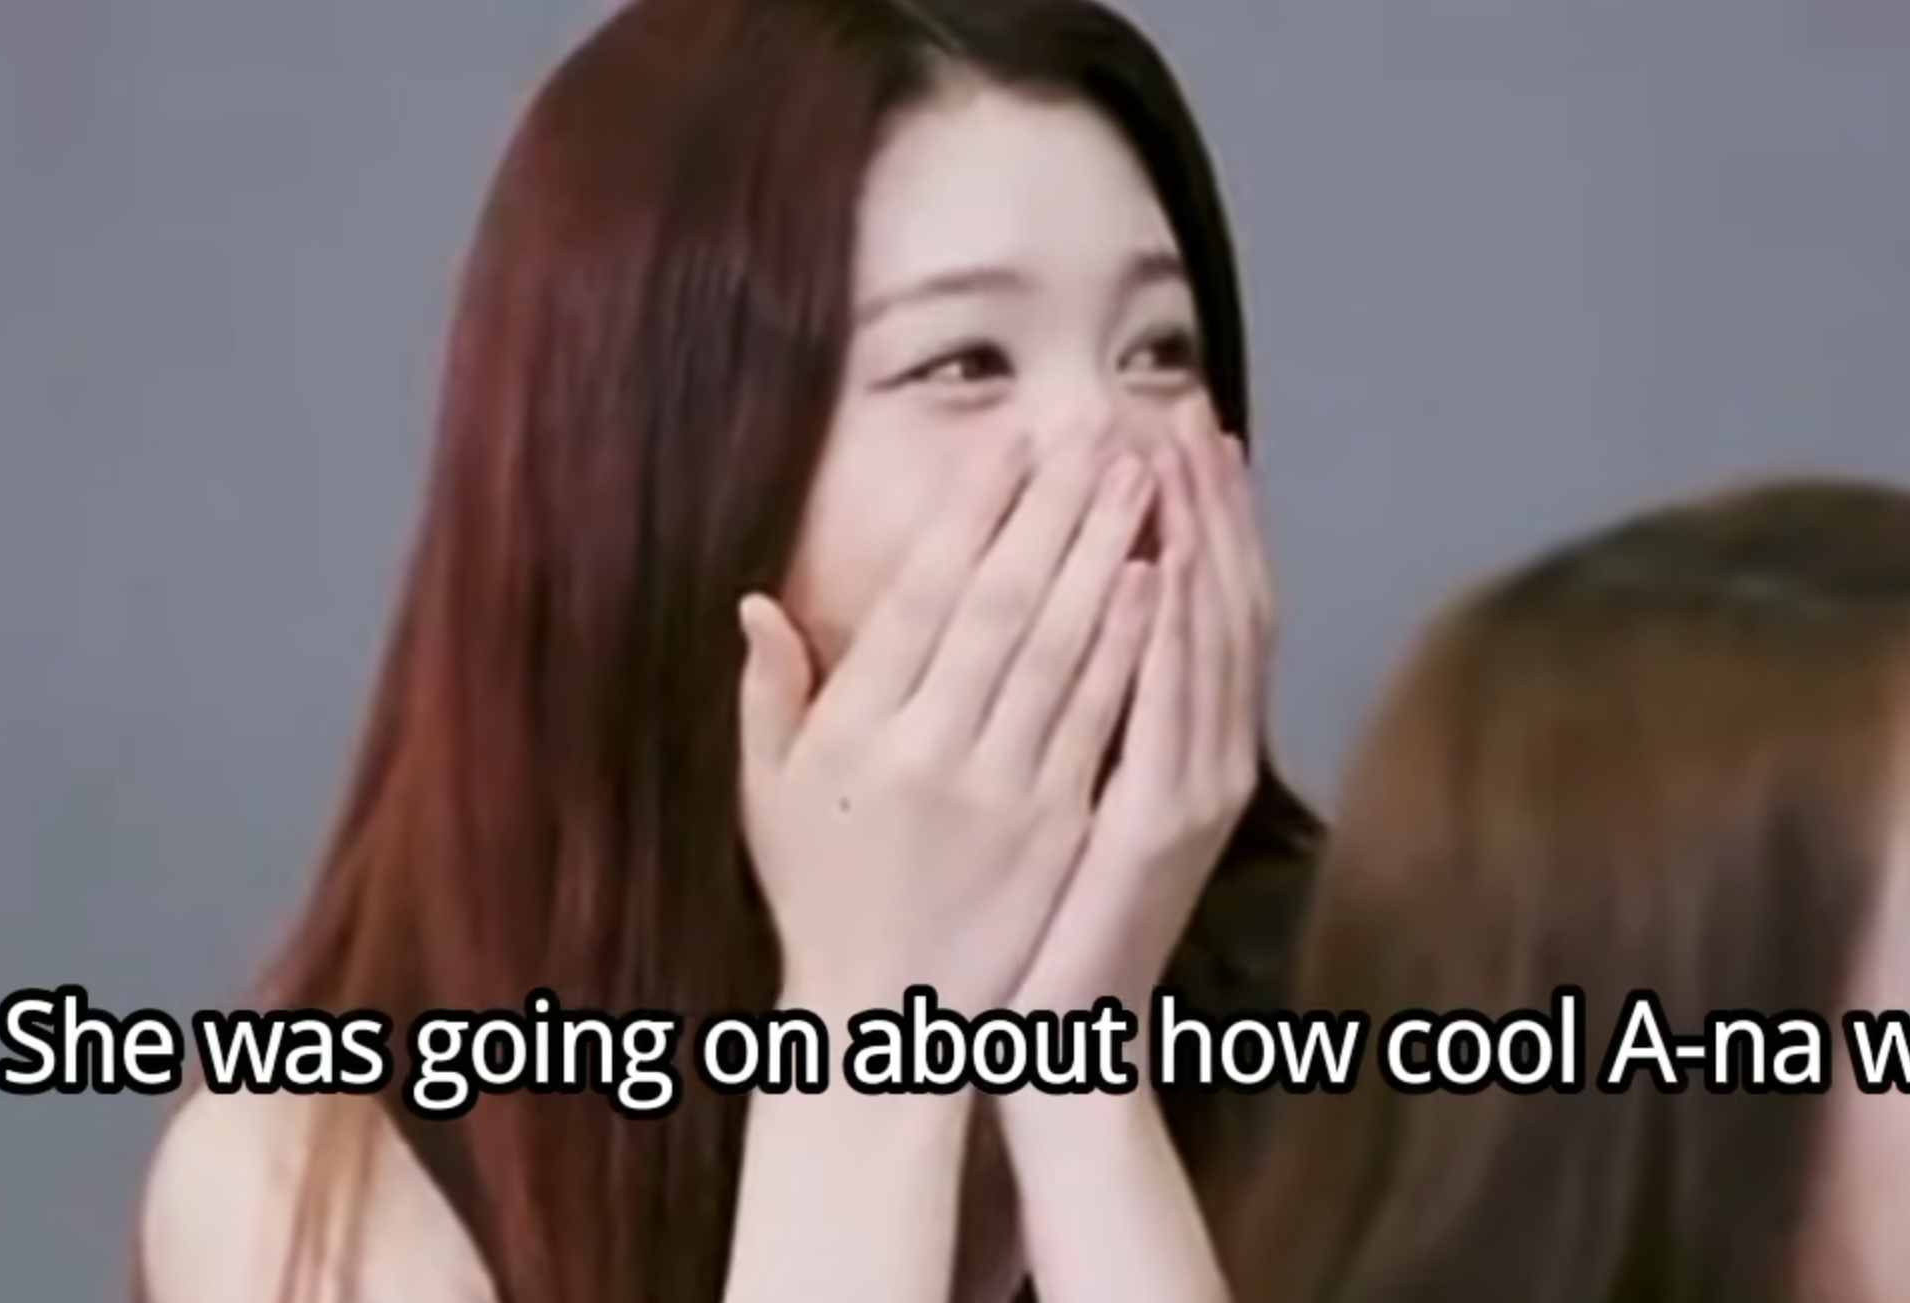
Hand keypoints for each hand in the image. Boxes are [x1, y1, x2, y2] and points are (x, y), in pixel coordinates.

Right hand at [737, 436, 1160, 1017]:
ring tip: (1138, 478)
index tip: (1010, 443)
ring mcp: (996, 792)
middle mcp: (924, 750)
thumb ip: (768, 695)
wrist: (884, 1018)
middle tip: (1098, 430)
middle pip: (1000, 606)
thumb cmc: (821, 894)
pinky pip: (1095, 724)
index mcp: (853, 731)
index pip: (921, 597)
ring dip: (1101, 556)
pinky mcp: (1053, 830)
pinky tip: (1154, 584)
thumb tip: (755, 600)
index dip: (971, 513)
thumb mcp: (767, 795)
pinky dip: (1126, 649)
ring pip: (1057, 652)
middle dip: (1053, 509)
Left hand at [1007, 400, 1269, 1018]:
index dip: (1202, 512)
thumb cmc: (1046, 902)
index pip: (1204, 597)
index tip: (1179, 429)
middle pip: (1223, 597)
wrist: (1059, 1025)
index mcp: (1186, 736)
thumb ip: (1082, 693)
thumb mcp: (1067, 784)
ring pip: (1209, 639)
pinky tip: (1155, 568)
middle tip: (1184, 409)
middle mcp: (1210, 749)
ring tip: (1174, 456)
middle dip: (1205, 500)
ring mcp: (1196, 785)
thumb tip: (1083, 592)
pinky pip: (1168, 712)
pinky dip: (1166, 638)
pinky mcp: (1161, 824)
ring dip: (1194, 541)